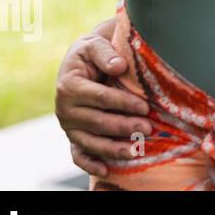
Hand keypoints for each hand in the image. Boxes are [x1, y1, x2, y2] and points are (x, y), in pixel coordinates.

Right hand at [55, 19, 152, 177]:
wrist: (83, 59)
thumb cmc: (93, 51)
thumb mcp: (96, 44)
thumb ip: (106, 53)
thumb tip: (119, 66)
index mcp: (69, 85)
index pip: (100, 97)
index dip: (123, 103)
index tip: (144, 107)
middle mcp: (65, 109)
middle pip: (98, 122)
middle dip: (124, 127)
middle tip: (149, 129)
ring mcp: (69, 125)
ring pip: (90, 142)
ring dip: (113, 149)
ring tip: (136, 151)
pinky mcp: (74, 136)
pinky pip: (78, 154)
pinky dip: (90, 164)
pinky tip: (106, 170)